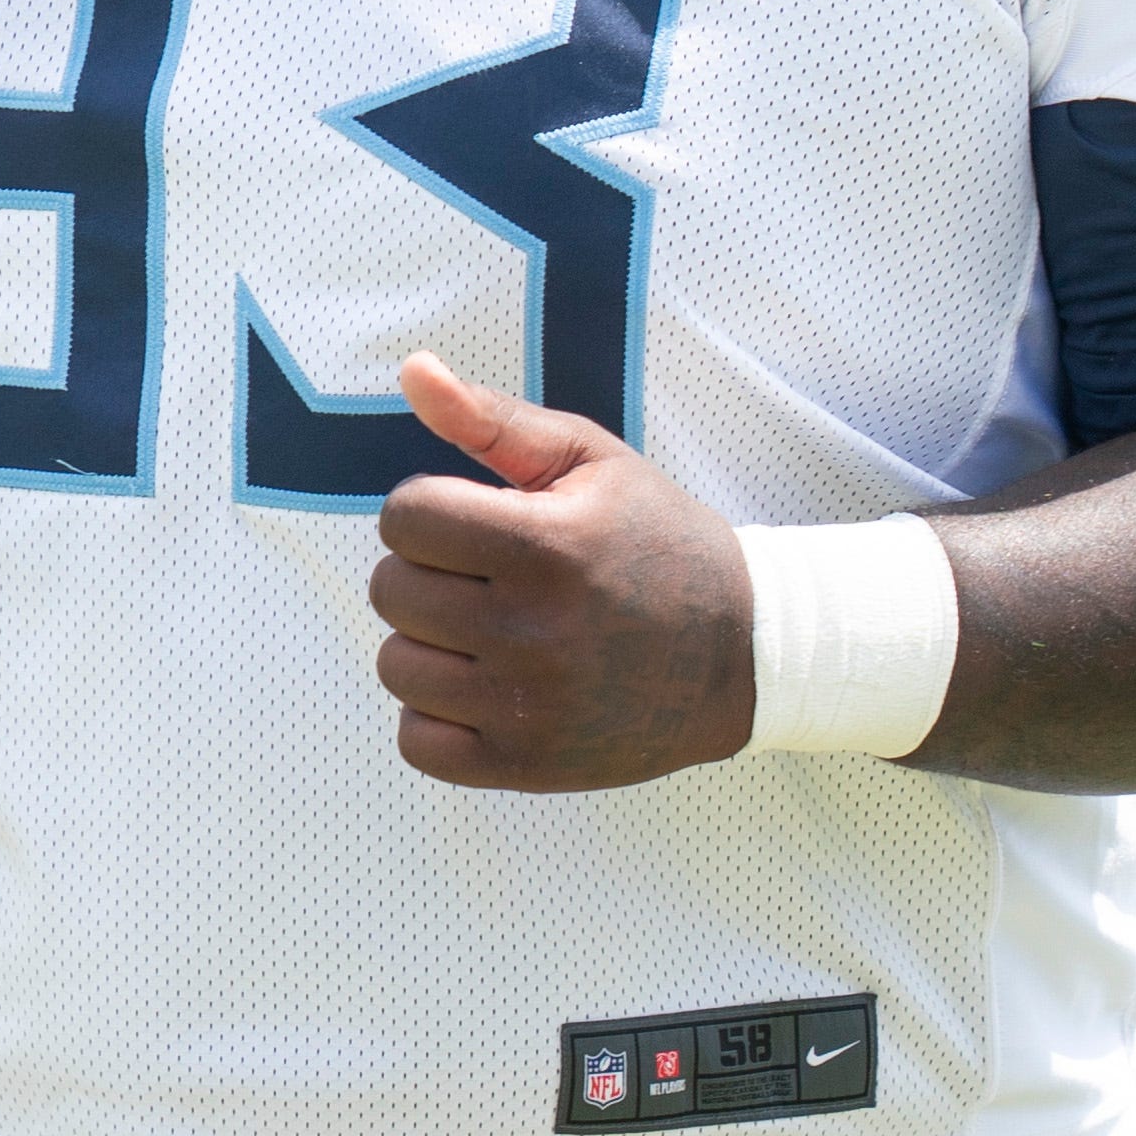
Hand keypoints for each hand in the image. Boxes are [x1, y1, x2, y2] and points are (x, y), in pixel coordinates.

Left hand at [366, 351, 754, 790]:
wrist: (743, 652)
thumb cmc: (657, 543)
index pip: (405, 518)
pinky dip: (438, 716)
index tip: (470, 522)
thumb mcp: (590, 461)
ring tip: (487, 632)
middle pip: (391, 590)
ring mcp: (530, 707)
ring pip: (397, 667)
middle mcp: (534, 630)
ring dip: (429, 645)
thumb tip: (412, 369)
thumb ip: (492, 417)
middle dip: (427, 573)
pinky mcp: (527, 766)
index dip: (427, 510)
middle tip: (484, 578)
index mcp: (548, 545)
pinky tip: (485, 687)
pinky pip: (419, 743)